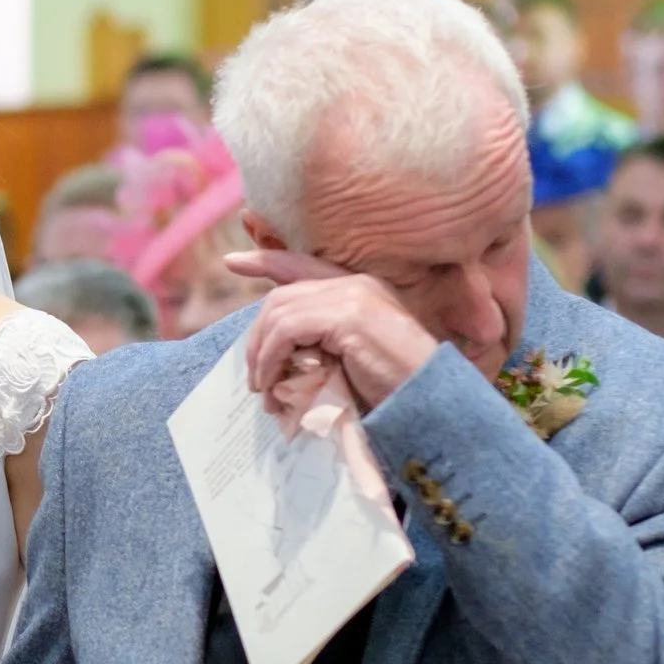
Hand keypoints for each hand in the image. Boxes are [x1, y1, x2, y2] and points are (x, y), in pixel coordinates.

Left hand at [226, 249, 436, 412]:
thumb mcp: (348, 360)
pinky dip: (271, 358)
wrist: (430, 404)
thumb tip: (274, 356)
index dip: (267, 260)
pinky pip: (287, 329)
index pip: (302, 264)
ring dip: (262, 355)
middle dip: (257, 337)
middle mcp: (356, 284)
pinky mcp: (348, 315)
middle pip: (281, 296)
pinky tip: (273, 384)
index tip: (233, 260)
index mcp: (360, 289)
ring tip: (264, 390)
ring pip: (279, 313)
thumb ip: (320, 345)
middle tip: (256, 380)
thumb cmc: (394, 391)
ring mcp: (353, 296)